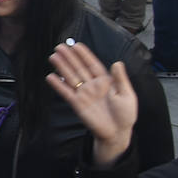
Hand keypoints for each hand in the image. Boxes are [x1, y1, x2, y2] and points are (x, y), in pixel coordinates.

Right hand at [48, 40, 137, 166]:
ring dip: (62, 67)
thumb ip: (121, 79)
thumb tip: (118, 62)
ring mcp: (84, 94)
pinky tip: (50, 77)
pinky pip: (66, 92)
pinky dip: (58, 85)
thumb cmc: (125, 115)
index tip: (76, 45)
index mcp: (105, 81)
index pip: (92, 64)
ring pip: (70, 77)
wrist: (117, 133)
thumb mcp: (127, 95)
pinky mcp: (77, 104)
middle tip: (59, 47)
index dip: (84, 55)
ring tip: (53, 57)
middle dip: (69, 57)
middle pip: (78, 68)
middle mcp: (92, 85)